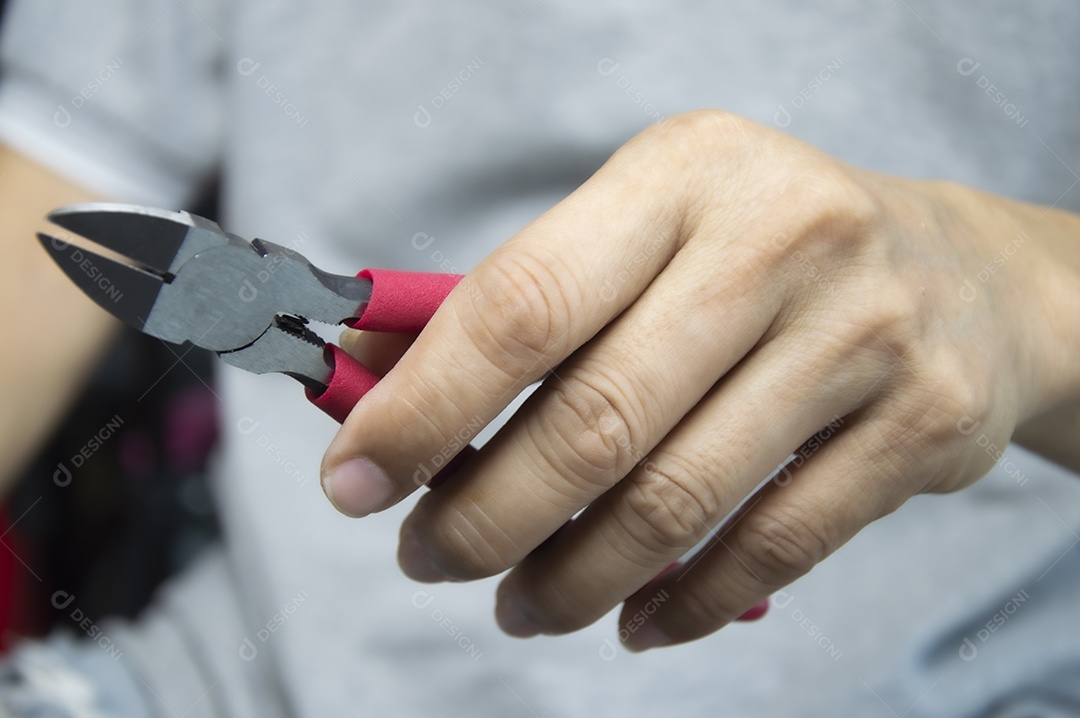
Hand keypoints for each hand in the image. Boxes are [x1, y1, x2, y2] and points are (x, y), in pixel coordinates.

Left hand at [321, 111, 1079, 650]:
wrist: (960, 274)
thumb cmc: (760, 253)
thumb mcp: (646, 232)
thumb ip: (522, 305)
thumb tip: (374, 379)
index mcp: (683, 172)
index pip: (524, 303)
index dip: (424, 405)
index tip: (356, 480)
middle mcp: (780, 238)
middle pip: (595, 419)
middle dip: (485, 516)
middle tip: (431, 559)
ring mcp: (862, 331)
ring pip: (678, 497)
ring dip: (573, 577)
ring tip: (521, 606)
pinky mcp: (923, 422)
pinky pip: (777, 546)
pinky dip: (688, 601)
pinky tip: (636, 618)